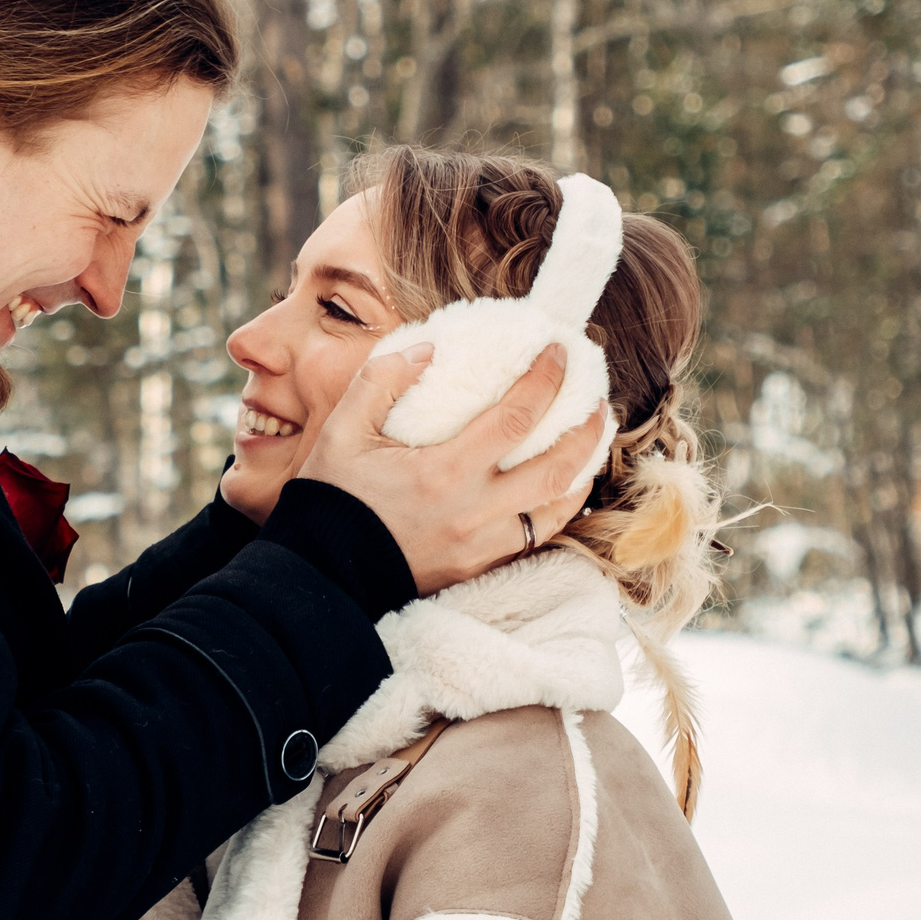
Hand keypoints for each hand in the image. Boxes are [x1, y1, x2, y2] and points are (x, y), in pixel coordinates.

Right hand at [298, 342, 610, 594]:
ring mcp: (482, 544)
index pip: (516, 417)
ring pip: (556, 508)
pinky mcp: (480, 567)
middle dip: (587, 428)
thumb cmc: (332, 498)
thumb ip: (381, 380)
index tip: (559, 351)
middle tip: (596, 398)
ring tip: (591, 440)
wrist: (324, 571)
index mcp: (443, 472)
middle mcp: (473, 511)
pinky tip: (563, 486)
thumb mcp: (342, 430)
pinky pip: (537, 537)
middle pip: (555, 466)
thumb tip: (429, 349)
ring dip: (583, 471)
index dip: (546, 380)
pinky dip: (559, 507)